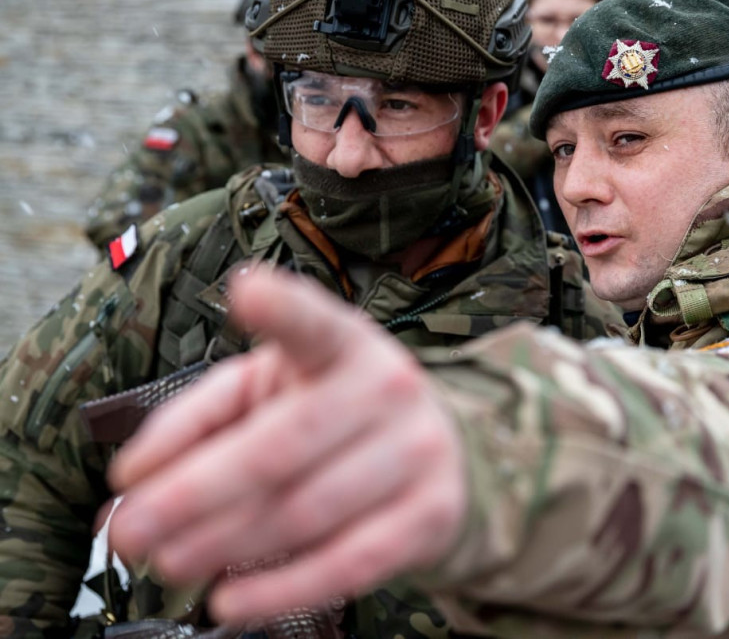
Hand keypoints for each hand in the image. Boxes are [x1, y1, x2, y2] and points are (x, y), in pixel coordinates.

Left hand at [108, 267, 467, 622]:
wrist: (436, 451)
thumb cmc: (328, 415)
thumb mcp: (264, 393)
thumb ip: (193, 423)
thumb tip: (131, 481)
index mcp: (342, 343)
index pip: (313, 323)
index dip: (282, 308)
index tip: (246, 289)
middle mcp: (387, 387)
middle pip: (280, 447)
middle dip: (193, 495)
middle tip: (131, 532)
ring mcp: (417, 451)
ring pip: (304, 511)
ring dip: (222, 544)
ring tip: (167, 562)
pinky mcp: (430, 513)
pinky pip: (347, 563)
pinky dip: (280, 590)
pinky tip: (228, 601)